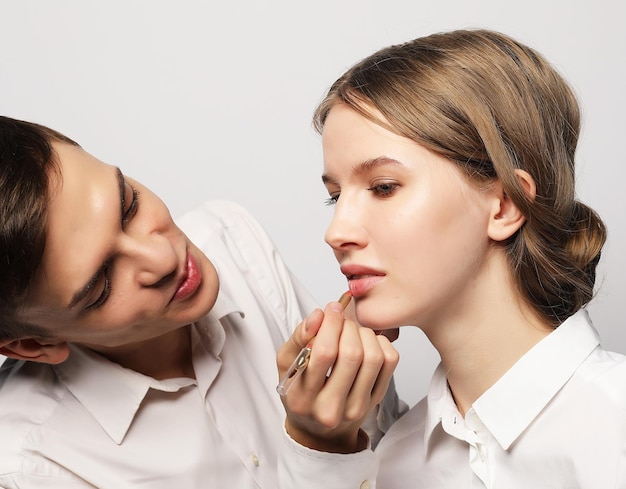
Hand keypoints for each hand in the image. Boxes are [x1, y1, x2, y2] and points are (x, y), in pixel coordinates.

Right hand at [276, 299, 398, 452]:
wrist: (320, 431)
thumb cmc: (300, 391)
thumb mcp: (287, 365)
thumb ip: (298, 338)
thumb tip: (319, 315)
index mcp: (303, 398)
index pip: (323, 353)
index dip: (330, 324)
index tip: (330, 310)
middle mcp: (332, 408)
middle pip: (352, 354)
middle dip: (348, 326)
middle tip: (341, 320)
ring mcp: (357, 406)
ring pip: (374, 357)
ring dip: (364, 334)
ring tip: (352, 331)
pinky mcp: (376, 400)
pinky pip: (390, 362)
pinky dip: (381, 343)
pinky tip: (366, 342)